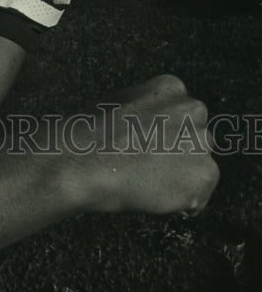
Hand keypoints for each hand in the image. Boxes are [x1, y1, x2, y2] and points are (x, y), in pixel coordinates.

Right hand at [81, 74, 219, 215]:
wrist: (87, 160)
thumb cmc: (93, 134)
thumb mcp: (121, 103)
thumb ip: (148, 110)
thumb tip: (156, 127)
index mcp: (172, 87)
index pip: (184, 114)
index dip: (167, 135)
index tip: (149, 147)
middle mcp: (193, 109)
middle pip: (198, 138)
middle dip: (181, 154)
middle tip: (151, 168)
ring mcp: (201, 141)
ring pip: (200, 168)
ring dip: (181, 179)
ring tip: (148, 183)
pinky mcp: (205, 173)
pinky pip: (198, 197)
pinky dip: (181, 204)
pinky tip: (153, 196)